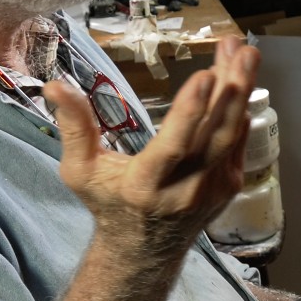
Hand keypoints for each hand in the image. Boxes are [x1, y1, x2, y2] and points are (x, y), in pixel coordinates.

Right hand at [46, 36, 258, 249]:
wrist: (143, 249)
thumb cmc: (108, 202)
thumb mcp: (80, 171)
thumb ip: (73, 128)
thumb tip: (55, 84)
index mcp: (146, 184)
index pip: (174, 146)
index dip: (191, 111)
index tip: (206, 75)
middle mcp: (185, 189)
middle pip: (215, 135)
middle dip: (231, 90)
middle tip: (242, 50)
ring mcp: (212, 189)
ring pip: (232, 133)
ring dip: (241, 90)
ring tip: (245, 52)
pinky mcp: (228, 185)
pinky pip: (238, 142)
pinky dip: (239, 108)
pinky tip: (239, 77)